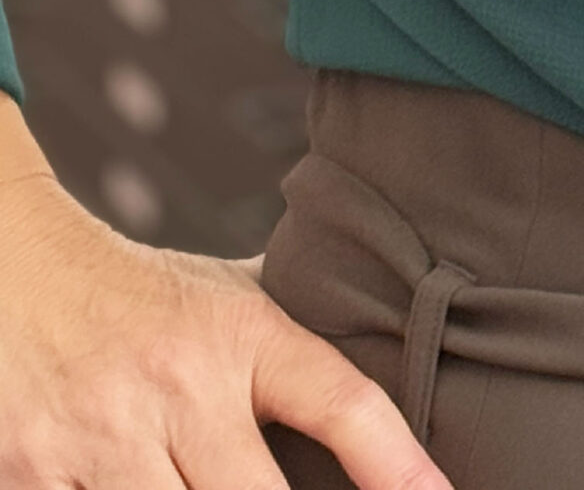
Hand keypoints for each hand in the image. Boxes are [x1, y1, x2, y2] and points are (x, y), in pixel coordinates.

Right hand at [0, 171, 452, 489]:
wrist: (14, 266)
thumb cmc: (141, 294)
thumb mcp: (227, 295)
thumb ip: (298, 326)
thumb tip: (392, 328)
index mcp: (242, 336)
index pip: (340, 401)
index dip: (396, 461)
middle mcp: (180, 385)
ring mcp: (103, 437)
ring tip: (200, 489)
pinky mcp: (32, 475)